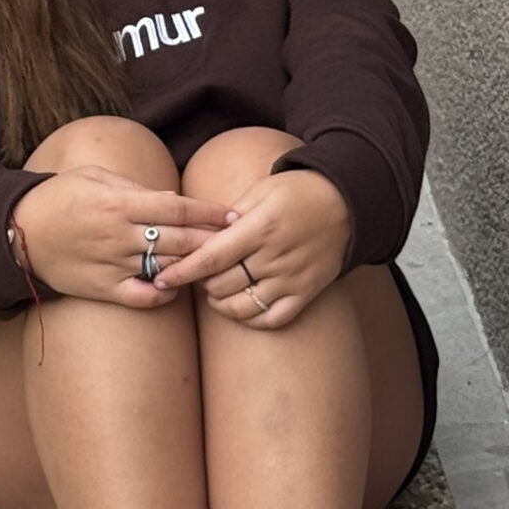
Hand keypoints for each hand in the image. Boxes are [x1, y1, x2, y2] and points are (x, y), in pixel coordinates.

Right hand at [8, 167, 237, 308]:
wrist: (19, 231)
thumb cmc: (59, 196)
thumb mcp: (94, 176)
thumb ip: (134, 186)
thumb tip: (171, 198)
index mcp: (120, 204)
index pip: (178, 208)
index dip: (209, 213)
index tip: (232, 215)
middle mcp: (120, 236)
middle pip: (180, 240)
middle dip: (213, 240)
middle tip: (240, 241)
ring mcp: (112, 265)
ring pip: (166, 268)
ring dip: (194, 267)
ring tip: (218, 265)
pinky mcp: (102, 289)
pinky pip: (141, 297)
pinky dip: (163, 295)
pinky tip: (176, 287)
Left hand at [157, 168, 351, 329]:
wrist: (346, 204)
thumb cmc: (297, 191)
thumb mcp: (261, 189)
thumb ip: (230, 213)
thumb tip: (202, 231)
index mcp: (260, 228)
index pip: (211, 258)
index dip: (183, 270)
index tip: (163, 277)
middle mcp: (275, 256)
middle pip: (223, 285)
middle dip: (201, 283)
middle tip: (195, 273)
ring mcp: (292, 278)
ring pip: (243, 307)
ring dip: (221, 303)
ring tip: (215, 289)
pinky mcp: (307, 293)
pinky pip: (273, 318)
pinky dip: (251, 318)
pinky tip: (240, 306)